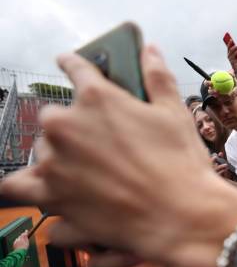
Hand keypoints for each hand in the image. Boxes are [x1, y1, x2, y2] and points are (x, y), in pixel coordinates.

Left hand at [0, 45, 236, 266]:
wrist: (182, 216)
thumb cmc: (182, 163)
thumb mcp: (175, 114)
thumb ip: (157, 78)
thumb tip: (149, 50)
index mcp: (96, 99)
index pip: (75, 67)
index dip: (73, 64)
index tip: (69, 64)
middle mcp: (66, 128)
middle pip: (53, 119)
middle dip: (70, 127)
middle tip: (95, 144)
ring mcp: (54, 166)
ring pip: (38, 156)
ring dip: (54, 161)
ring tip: (79, 174)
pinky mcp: (53, 201)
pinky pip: (25, 192)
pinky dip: (38, 194)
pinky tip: (58, 198)